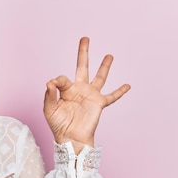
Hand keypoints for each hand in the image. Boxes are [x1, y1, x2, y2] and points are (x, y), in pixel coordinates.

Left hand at [43, 37, 129, 153]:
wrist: (71, 138)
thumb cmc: (58, 125)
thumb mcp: (49, 109)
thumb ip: (49, 95)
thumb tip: (50, 81)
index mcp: (66, 89)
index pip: (62, 78)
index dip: (58, 80)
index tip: (54, 84)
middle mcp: (79, 89)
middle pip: (82, 66)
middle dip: (83, 53)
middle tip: (85, 38)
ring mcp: (90, 95)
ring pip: (99, 77)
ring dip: (104, 66)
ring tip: (109, 55)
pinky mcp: (99, 103)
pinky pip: (112, 96)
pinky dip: (120, 91)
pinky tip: (127, 85)